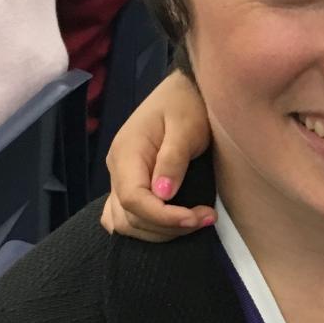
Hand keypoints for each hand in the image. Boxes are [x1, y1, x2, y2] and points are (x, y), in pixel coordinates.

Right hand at [100, 70, 213, 240]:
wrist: (184, 91)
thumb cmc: (187, 105)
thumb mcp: (186, 127)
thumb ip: (174, 159)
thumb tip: (162, 194)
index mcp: (127, 154)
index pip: (133, 199)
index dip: (162, 217)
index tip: (196, 218)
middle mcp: (117, 169)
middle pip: (130, 217)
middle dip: (169, 226)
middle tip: (206, 217)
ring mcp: (120, 177)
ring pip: (126, 222)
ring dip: (161, 231)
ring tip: (196, 220)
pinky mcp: (130, 182)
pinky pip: (123, 216)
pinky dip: (144, 227)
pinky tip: (168, 225)